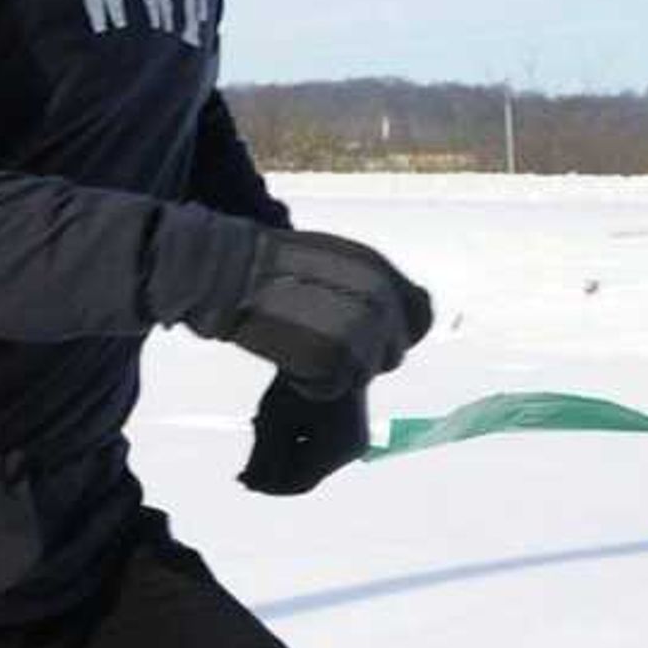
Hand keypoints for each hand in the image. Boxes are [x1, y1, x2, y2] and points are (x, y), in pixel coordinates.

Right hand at [197, 230, 431, 396]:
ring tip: (296, 349)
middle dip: (359, 358)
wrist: (227, 272)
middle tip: (317, 346)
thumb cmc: (263, 264)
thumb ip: (364, 285)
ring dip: (330, 372)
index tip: (370, 342)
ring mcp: (361, 330)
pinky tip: (286, 362)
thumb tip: (381, 316)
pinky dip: (308, 385)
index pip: (420, 315)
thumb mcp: (330, 258)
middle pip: (390, 355)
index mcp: (381, 271)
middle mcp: (381, 300)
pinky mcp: (336, 358)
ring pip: (361, 376)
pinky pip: (331, 390)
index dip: (398, 335)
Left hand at [239, 374, 373, 496]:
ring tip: (261, 426)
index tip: (241, 479)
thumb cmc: (299, 380)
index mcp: (336, 450)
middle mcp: (352, 449)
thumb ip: (263, 456)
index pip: (298, 483)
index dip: (267, 486)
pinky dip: (297, 439)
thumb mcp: (273, 420)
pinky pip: (320, 445)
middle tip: (246, 455)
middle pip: (304, 472)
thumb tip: (250, 484)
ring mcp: (354, 439)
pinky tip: (279, 421)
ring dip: (283, 451)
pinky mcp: (351, 429)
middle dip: (274, 465)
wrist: (331, 344)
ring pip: (310, 460)